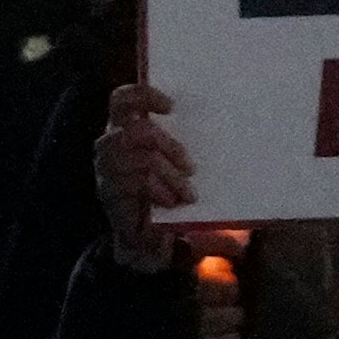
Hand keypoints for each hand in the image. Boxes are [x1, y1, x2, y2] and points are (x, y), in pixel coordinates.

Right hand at [94, 79, 196, 273]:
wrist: (154, 242)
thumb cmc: (173, 195)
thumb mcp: (182, 168)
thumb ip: (191, 147)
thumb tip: (230, 125)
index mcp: (126, 130)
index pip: (122, 100)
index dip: (142, 96)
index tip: (171, 106)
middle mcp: (111, 146)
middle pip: (131, 129)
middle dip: (166, 144)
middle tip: (190, 166)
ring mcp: (107, 171)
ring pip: (137, 157)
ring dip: (167, 173)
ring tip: (186, 193)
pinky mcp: (110, 195)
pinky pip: (135, 184)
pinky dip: (158, 191)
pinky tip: (170, 202)